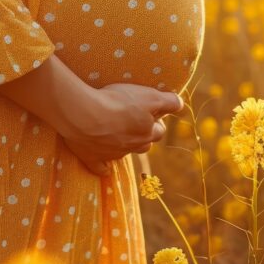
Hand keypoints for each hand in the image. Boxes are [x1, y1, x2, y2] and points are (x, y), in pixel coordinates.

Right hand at [60, 83, 183, 175]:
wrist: (83, 115)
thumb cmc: (117, 102)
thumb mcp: (150, 96)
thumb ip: (168, 101)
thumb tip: (180, 105)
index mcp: (146, 133)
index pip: (159, 131)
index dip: (156, 121)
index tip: (149, 111)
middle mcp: (132, 147)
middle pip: (145, 146)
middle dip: (144, 136)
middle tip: (134, 121)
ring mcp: (112, 154)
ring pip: (124, 154)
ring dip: (124, 146)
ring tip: (117, 133)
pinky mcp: (93, 158)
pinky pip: (101, 168)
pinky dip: (103, 167)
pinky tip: (103, 165)